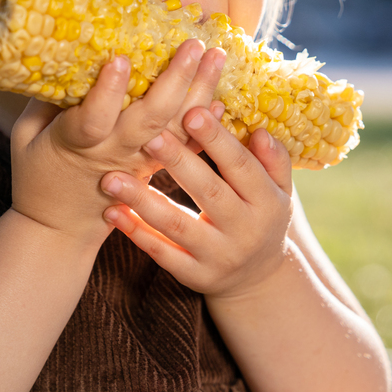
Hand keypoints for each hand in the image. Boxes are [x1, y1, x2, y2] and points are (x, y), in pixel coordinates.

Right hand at [8, 40, 225, 242]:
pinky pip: (185, 148)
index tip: (121, 58)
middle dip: (174, 80)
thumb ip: (43, 102)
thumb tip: (68, 57)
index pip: (93, 119)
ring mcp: (139, 162)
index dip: (107, 90)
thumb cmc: (37, 175)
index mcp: (76, 144)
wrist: (62, 230)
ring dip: (199, 92)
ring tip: (216, 57)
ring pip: (175, 129)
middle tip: (193, 45)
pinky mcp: (154, 168)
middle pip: (149, 119)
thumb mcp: (25, 138)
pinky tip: (221, 100)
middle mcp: (114, 152)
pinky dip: (205, 126)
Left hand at [99, 109, 293, 298]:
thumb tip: (258, 132)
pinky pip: (163, 254)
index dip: (217, 140)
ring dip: (142, 201)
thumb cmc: (263, 218)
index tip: (191, 113)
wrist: (259, 279)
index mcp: (268, 202)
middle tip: (148, 136)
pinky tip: (112, 211)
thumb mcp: (280, 189)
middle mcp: (245, 231)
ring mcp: (219, 257)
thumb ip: (273, 159)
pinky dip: (136, 233)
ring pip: (177, 225)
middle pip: (208, 192)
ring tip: (111, 178)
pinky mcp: (195, 276)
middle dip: (177, 162)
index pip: (241, 167)